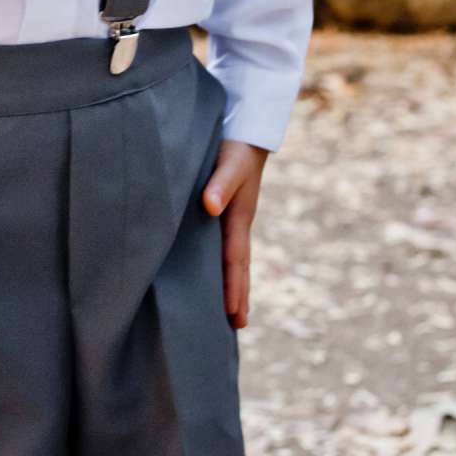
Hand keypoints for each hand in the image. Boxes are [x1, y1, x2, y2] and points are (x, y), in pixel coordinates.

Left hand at [201, 139, 269, 328]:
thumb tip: (211, 207)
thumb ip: (220, 182)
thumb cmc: (236, 146)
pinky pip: (221, 245)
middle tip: (237, 327)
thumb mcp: (229, 161)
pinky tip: (211, 274)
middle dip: (237, 295)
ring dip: (231, 284)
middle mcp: (236, 222)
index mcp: (238, 217)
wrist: (245, 128)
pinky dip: (221, 265)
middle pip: (237, 266)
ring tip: (230, 312)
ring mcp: (231, 218)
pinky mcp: (223, 212)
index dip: (234, 287)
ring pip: (231, 258)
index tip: (234, 314)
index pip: (235, 260)